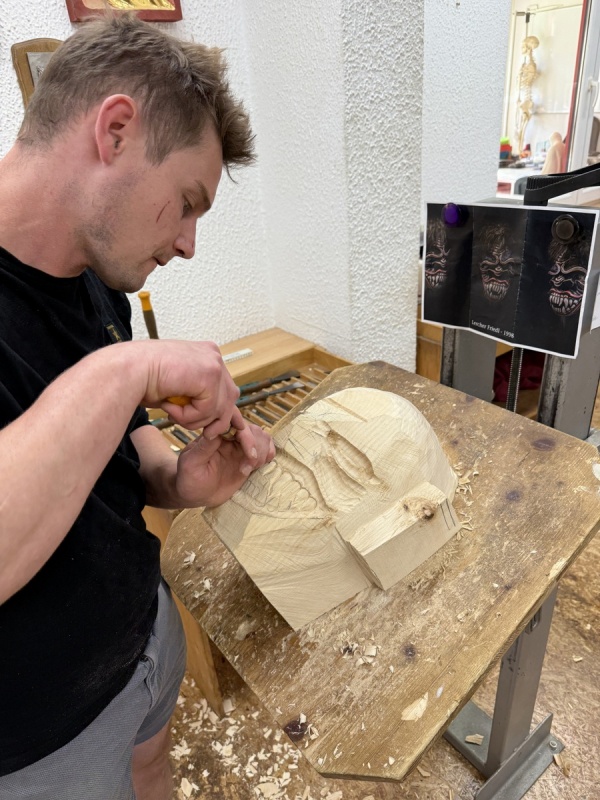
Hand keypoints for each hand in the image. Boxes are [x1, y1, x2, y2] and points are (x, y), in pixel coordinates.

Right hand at [132, 338, 255, 453]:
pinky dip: (188, 417)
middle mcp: (213, 355)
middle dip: (212, 419)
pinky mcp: (210, 374)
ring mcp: (213, 363)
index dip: (217, 412)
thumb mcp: (178, 387)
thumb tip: (215, 418)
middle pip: (229, 398)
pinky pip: (209, 409)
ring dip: (195, 420)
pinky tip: (169, 407)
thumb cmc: (143, 379)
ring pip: (220, 408)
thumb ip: (197, 395)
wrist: (127, 370)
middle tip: (189, 425)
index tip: (208, 429)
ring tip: (172, 413)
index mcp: (206, 354)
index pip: (225, 389)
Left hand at [174, 422, 275, 506]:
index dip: (244, 433)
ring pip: (261, 437)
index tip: (247, 452)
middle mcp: (229, 436)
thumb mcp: (191, 464)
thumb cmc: (188, 478)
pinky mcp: (248, 457)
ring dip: (261, 452)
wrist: (195, 494)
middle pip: (251, 429)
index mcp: (214, 432)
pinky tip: (259, 466)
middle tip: (247, 467)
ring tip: (249, 469)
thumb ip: (203, 449)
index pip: (234, 421)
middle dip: (254, 447)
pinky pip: (266, 448)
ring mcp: (240, 446)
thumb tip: (216, 433)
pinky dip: (268, 454)